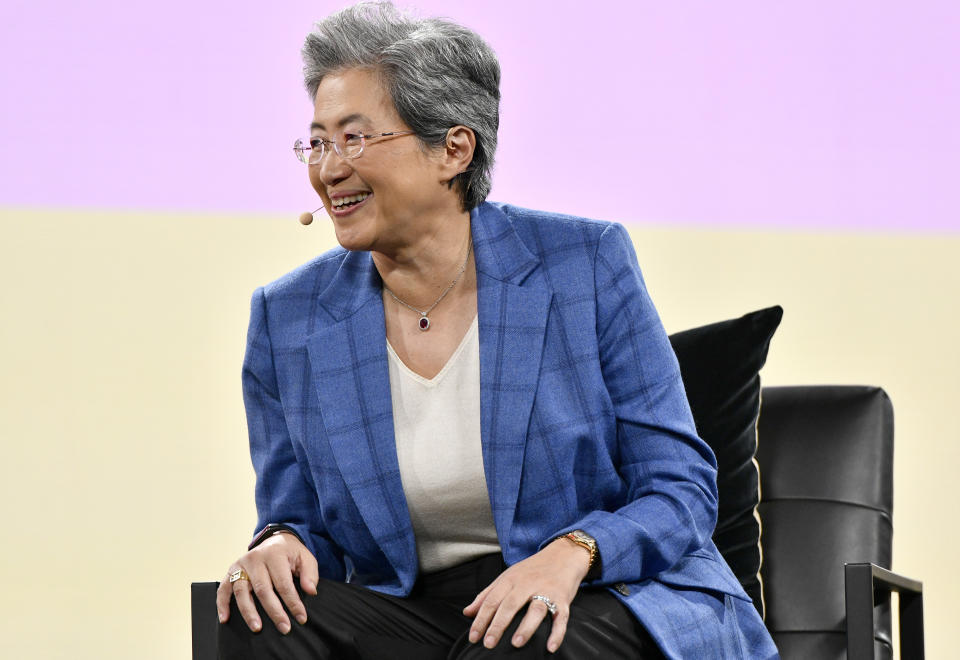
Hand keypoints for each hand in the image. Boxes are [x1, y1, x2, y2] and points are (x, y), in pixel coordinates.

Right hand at [216, 532, 318, 633]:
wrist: (275, 540)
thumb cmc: (291, 553)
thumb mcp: (306, 558)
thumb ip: (310, 574)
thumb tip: (310, 591)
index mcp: (275, 554)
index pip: (284, 583)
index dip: (293, 603)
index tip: (301, 618)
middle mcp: (255, 558)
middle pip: (263, 589)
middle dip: (274, 611)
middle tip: (284, 628)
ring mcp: (241, 565)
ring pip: (241, 591)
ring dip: (248, 612)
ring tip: (257, 628)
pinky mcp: (231, 570)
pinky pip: (223, 588)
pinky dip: (222, 604)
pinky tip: (225, 619)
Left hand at [462, 538, 590, 652]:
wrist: (563, 555)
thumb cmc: (532, 569)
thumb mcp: (507, 577)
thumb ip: (487, 595)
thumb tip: (467, 612)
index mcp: (511, 579)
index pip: (492, 600)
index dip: (481, 619)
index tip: (473, 638)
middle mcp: (527, 584)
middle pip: (510, 605)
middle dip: (498, 625)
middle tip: (488, 644)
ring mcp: (546, 591)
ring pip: (536, 609)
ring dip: (526, 627)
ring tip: (516, 643)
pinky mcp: (563, 599)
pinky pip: (561, 617)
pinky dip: (557, 633)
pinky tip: (550, 647)